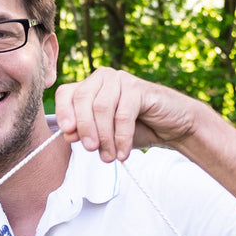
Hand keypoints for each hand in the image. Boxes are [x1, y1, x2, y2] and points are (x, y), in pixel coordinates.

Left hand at [54, 67, 197, 161]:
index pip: (66, 93)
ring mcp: (121, 80)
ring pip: (101, 108)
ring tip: (109, 157)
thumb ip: (85, 133)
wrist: (172, 127)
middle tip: (91, 150)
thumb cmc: (135, 129)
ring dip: (104, 137)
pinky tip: (123, 153)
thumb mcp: (104, 135)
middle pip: (82, 100)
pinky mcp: (138, 88)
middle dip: (84, 128)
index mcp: (89, 86)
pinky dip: (121, 138)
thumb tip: (67, 134)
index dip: (63, 112)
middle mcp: (102, 78)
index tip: (67, 134)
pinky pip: (122, 115)